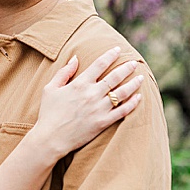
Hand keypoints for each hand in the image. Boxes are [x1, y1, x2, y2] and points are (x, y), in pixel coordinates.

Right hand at [29, 48, 143, 156]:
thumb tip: (75, 58)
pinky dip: (133, 103)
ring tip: (140, 78)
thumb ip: (64, 72)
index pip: (99, 64)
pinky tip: (138, 97)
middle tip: (134, 62)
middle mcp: (92, 94)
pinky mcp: (103, 122)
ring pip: (122, 92)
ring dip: (134, 83)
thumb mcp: (50, 89)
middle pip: (115, 77)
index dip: (110, 55)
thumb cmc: (48, 113)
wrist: (50, 139)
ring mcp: (99, 109)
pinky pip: (122, 111)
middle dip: (127, 67)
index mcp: (79, 84)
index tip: (118, 50)